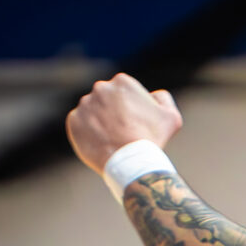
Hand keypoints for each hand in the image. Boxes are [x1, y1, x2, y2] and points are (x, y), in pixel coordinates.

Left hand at [65, 72, 182, 175]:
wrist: (132, 163)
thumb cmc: (153, 140)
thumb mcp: (171, 117)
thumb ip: (163, 98)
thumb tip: (154, 95)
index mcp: (122, 82)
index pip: (124, 91)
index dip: (131, 107)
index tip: (135, 122)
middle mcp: (100, 88)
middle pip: (106, 100)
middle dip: (113, 112)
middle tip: (122, 132)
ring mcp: (84, 104)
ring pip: (92, 112)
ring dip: (100, 122)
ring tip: (112, 140)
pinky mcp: (73, 121)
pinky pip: (80, 124)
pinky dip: (87, 133)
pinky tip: (101, 144)